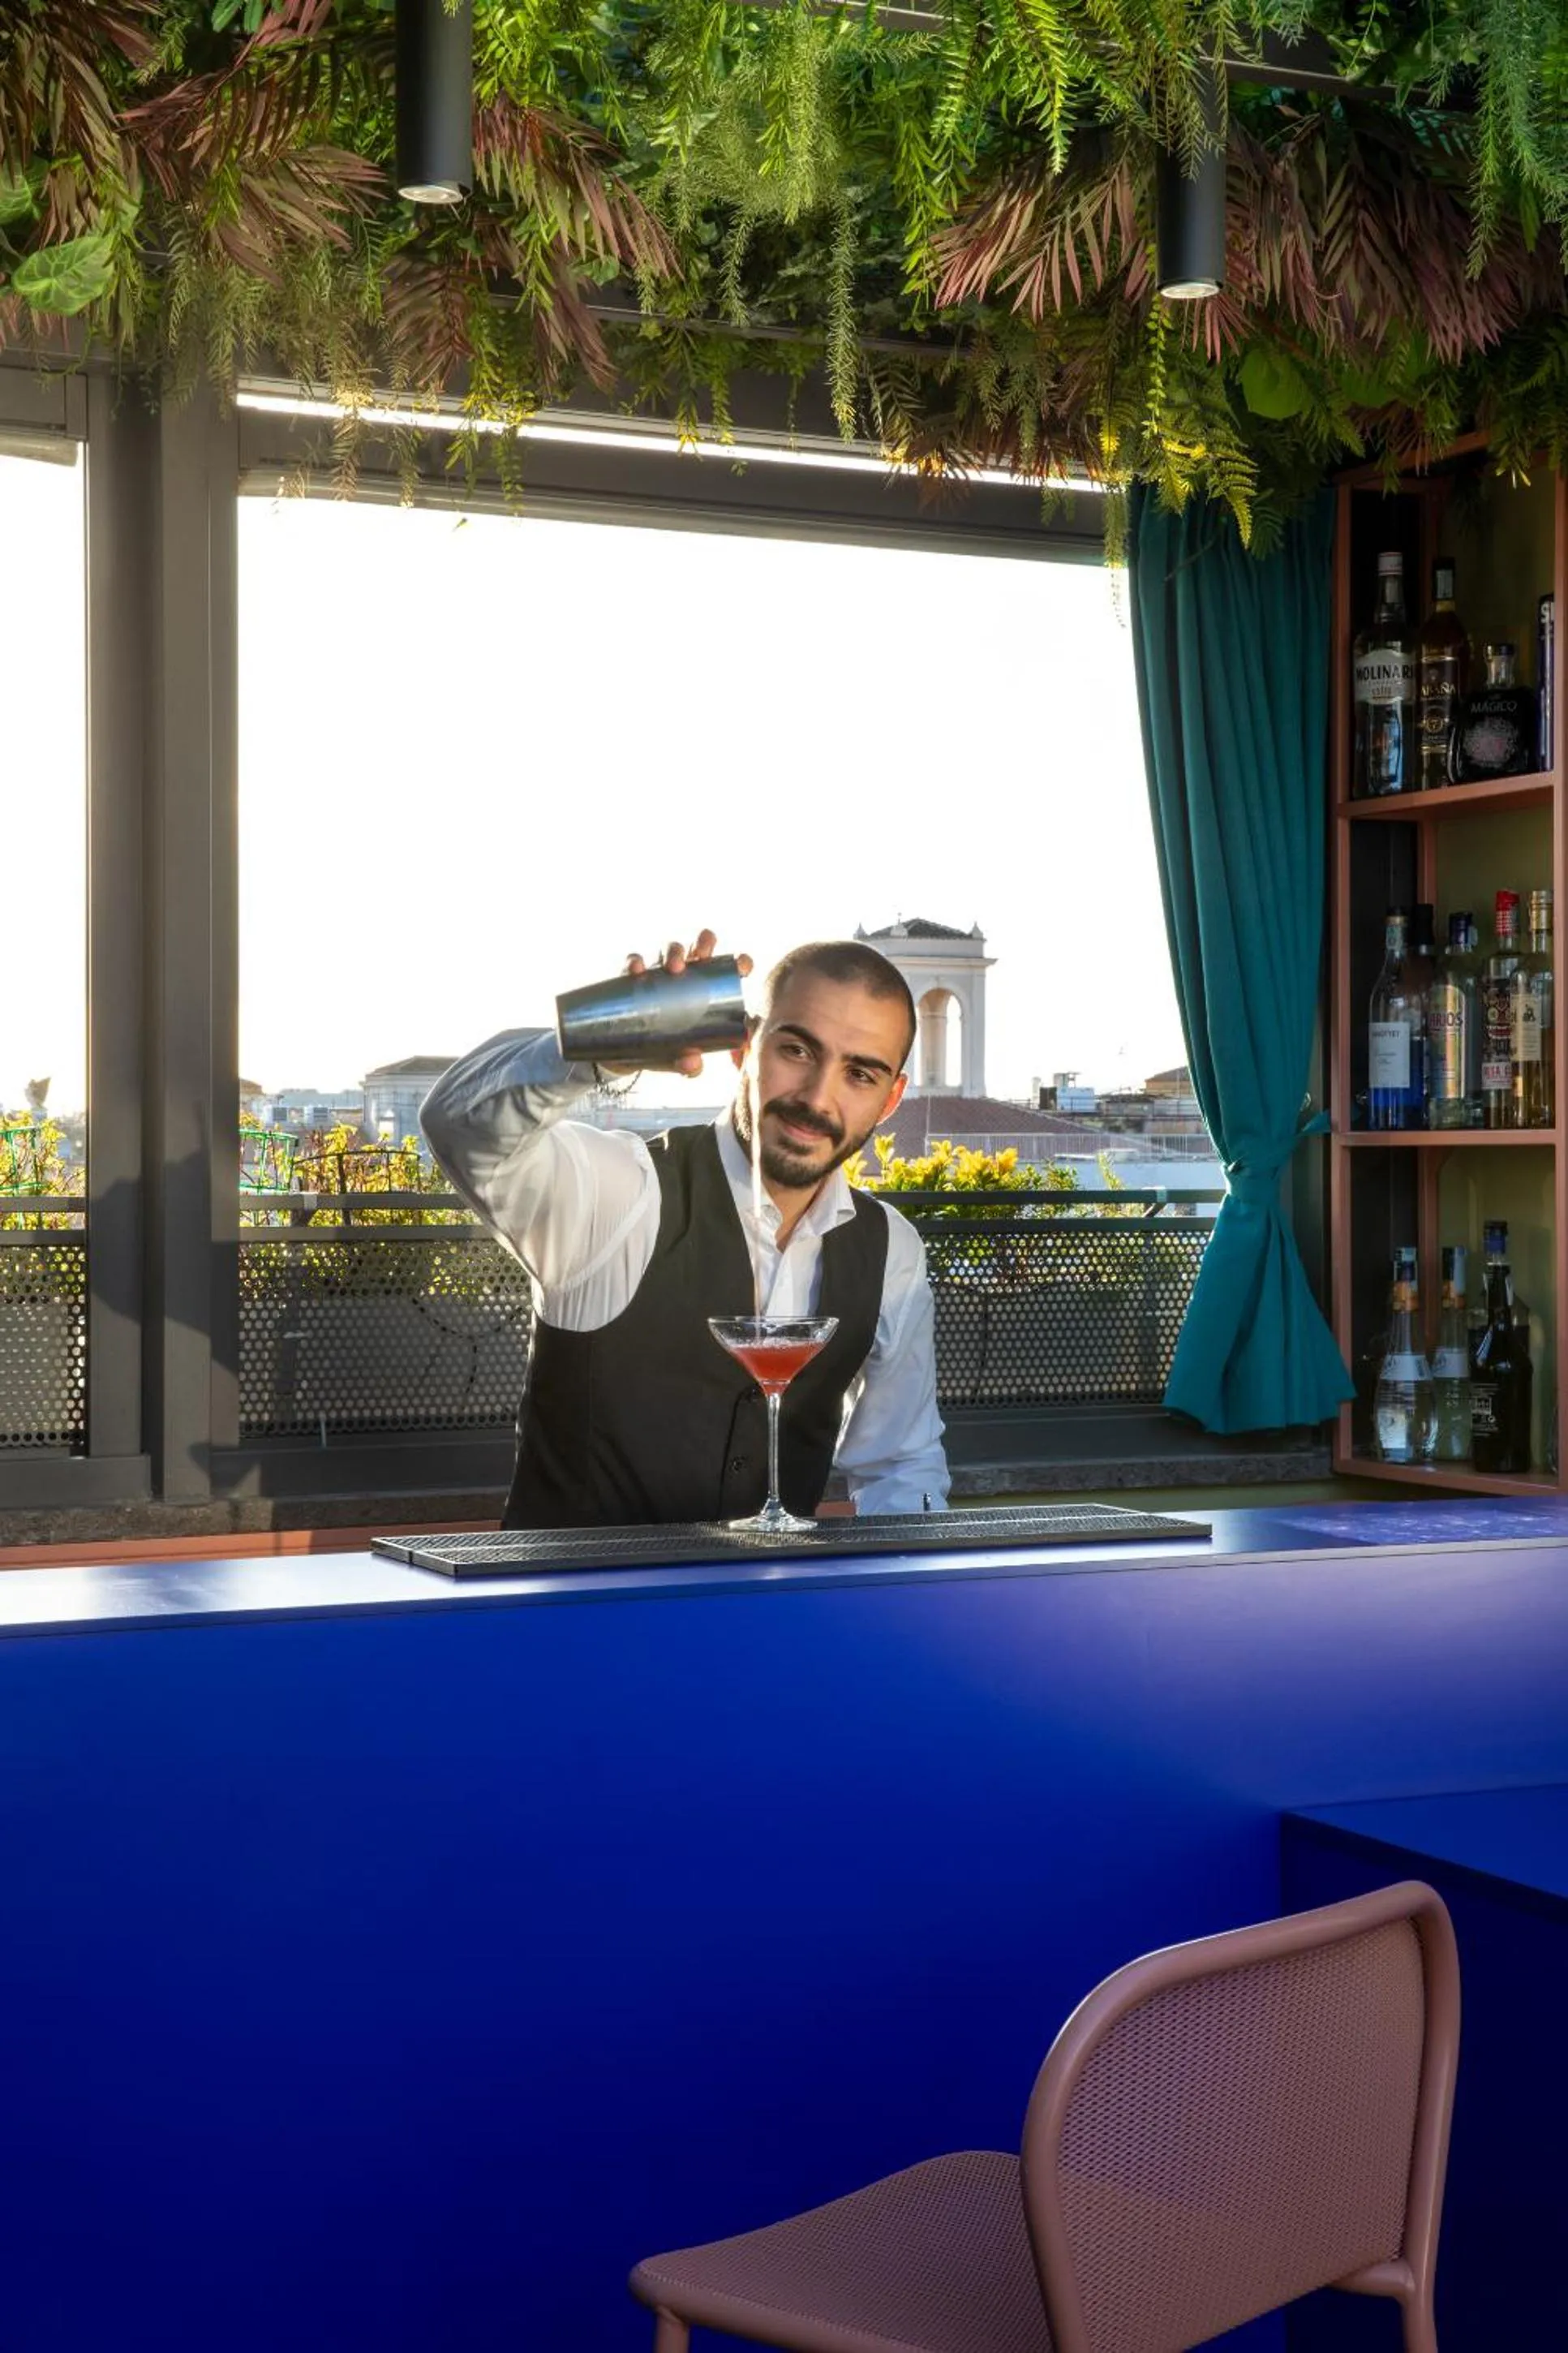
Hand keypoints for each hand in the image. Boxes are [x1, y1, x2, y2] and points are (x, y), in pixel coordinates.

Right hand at [607, 929, 753, 1077]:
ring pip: (669, 949)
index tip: (743, 967)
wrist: (626, 1056)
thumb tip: (692, 1063)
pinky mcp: (633, 978)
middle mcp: (685, 975)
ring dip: (674, 951)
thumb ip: (689, 1065)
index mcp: (706, 990)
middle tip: (704, 958)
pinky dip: (635, 962)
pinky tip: (637, 970)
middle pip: (699, 947)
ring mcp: (659, 973)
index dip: (739, 962)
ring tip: (675, 968)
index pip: (728, 969)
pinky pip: (633, 962)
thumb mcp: (679, 1060)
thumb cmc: (664, 1050)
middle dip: (705, 944)